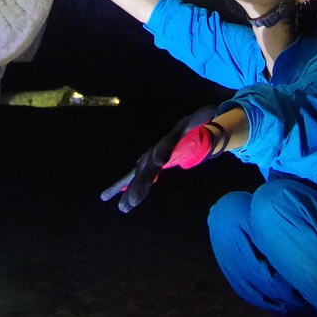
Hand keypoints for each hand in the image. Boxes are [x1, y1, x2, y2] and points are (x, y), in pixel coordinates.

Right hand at [101, 106, 217, 213]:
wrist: (178, 134)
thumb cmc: (189, 129)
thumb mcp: (197, 122)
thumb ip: (202, 117)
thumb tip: (212, 108)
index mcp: (168, 141)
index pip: (165, 147)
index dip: (162, 152)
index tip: (160, 161)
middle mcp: (153, 152)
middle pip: (146, 168)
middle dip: (140, 184)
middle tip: (133, 201)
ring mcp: (146, 161)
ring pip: (136, 178)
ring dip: (130, 192)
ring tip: (123, 208)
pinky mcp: (143, 169)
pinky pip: (129, 179)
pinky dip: (117, 187)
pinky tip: (104, 197)